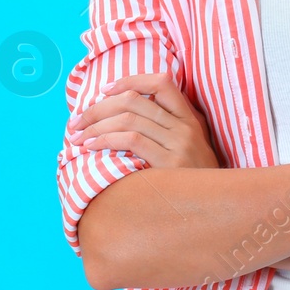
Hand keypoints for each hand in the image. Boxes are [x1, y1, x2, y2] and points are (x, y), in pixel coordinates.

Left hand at [68, 72, 222, 169]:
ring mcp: (180, 144)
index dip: (130, 81)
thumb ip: (167, 129)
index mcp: (190, 118)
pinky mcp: (170, 164)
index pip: (161, 83)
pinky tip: (91, 147)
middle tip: (77, 121)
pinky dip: (105, 140)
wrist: (212, 208)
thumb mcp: (189, 147)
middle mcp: (186, 126)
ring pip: (129, 119)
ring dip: (96, 126)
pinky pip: (132, 141)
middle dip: (98, 108)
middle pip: (135, 100)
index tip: (105, 90)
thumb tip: (123, 115)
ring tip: (78, 137)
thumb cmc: (192, 180)